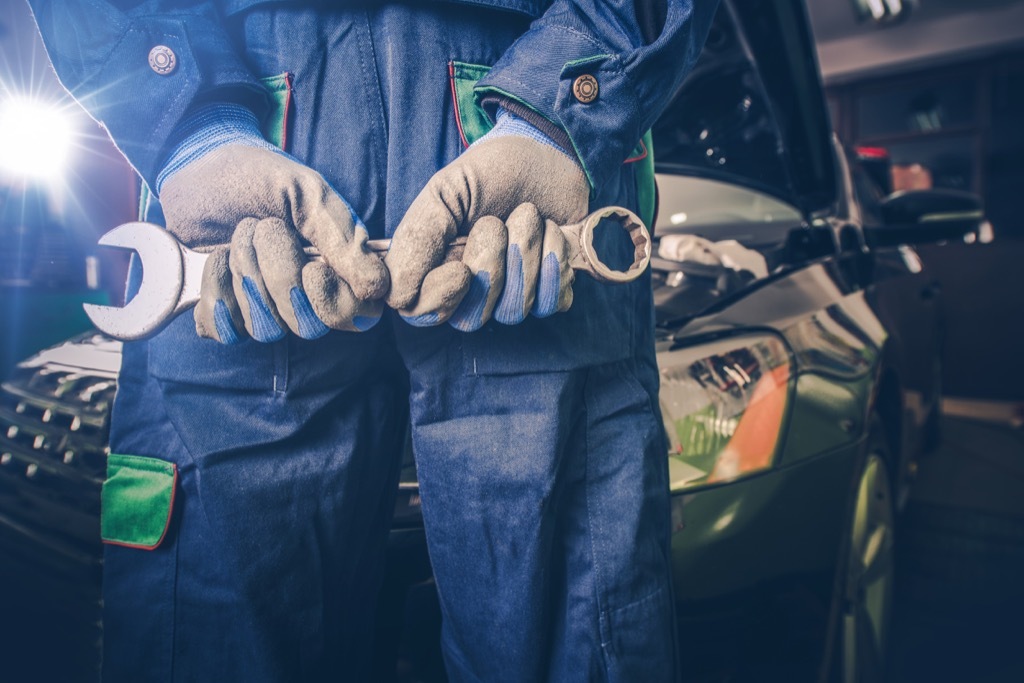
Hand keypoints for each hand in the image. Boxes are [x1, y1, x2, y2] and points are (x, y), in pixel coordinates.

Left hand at [157, 105, 387, 342]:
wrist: (198, 166)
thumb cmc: (259, 177)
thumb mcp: (306, 192)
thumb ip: (342, 237)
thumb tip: (377, 287)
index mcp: (336, 269)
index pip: (358, 316)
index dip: (337, 304)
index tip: (313, 269)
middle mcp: (303, 295)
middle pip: (308, 327)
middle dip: (280, 276)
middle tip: (265, 228)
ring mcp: (263, 307)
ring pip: (266, 329)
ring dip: (247, 276)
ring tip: (237, 235)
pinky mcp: (223, 312)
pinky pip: (225, 331)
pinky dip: (217, 292)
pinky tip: (215, 259)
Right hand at [385, 110, 587, 329]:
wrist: (547, 154)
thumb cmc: (491, 173)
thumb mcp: (445, 192)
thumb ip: (416, 238)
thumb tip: (395, 294)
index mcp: (435, 267)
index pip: (420, 312)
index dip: (439, 300)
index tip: (461, 269)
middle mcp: (471, 290)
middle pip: (470, 318)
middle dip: (490, 269)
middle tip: (496, 223)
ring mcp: (512, 294)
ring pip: (513, 312)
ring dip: (525, 256)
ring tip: (529, 215)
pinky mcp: (550, 290)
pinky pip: (551, 304)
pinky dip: (555, 264)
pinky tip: (552, 232)